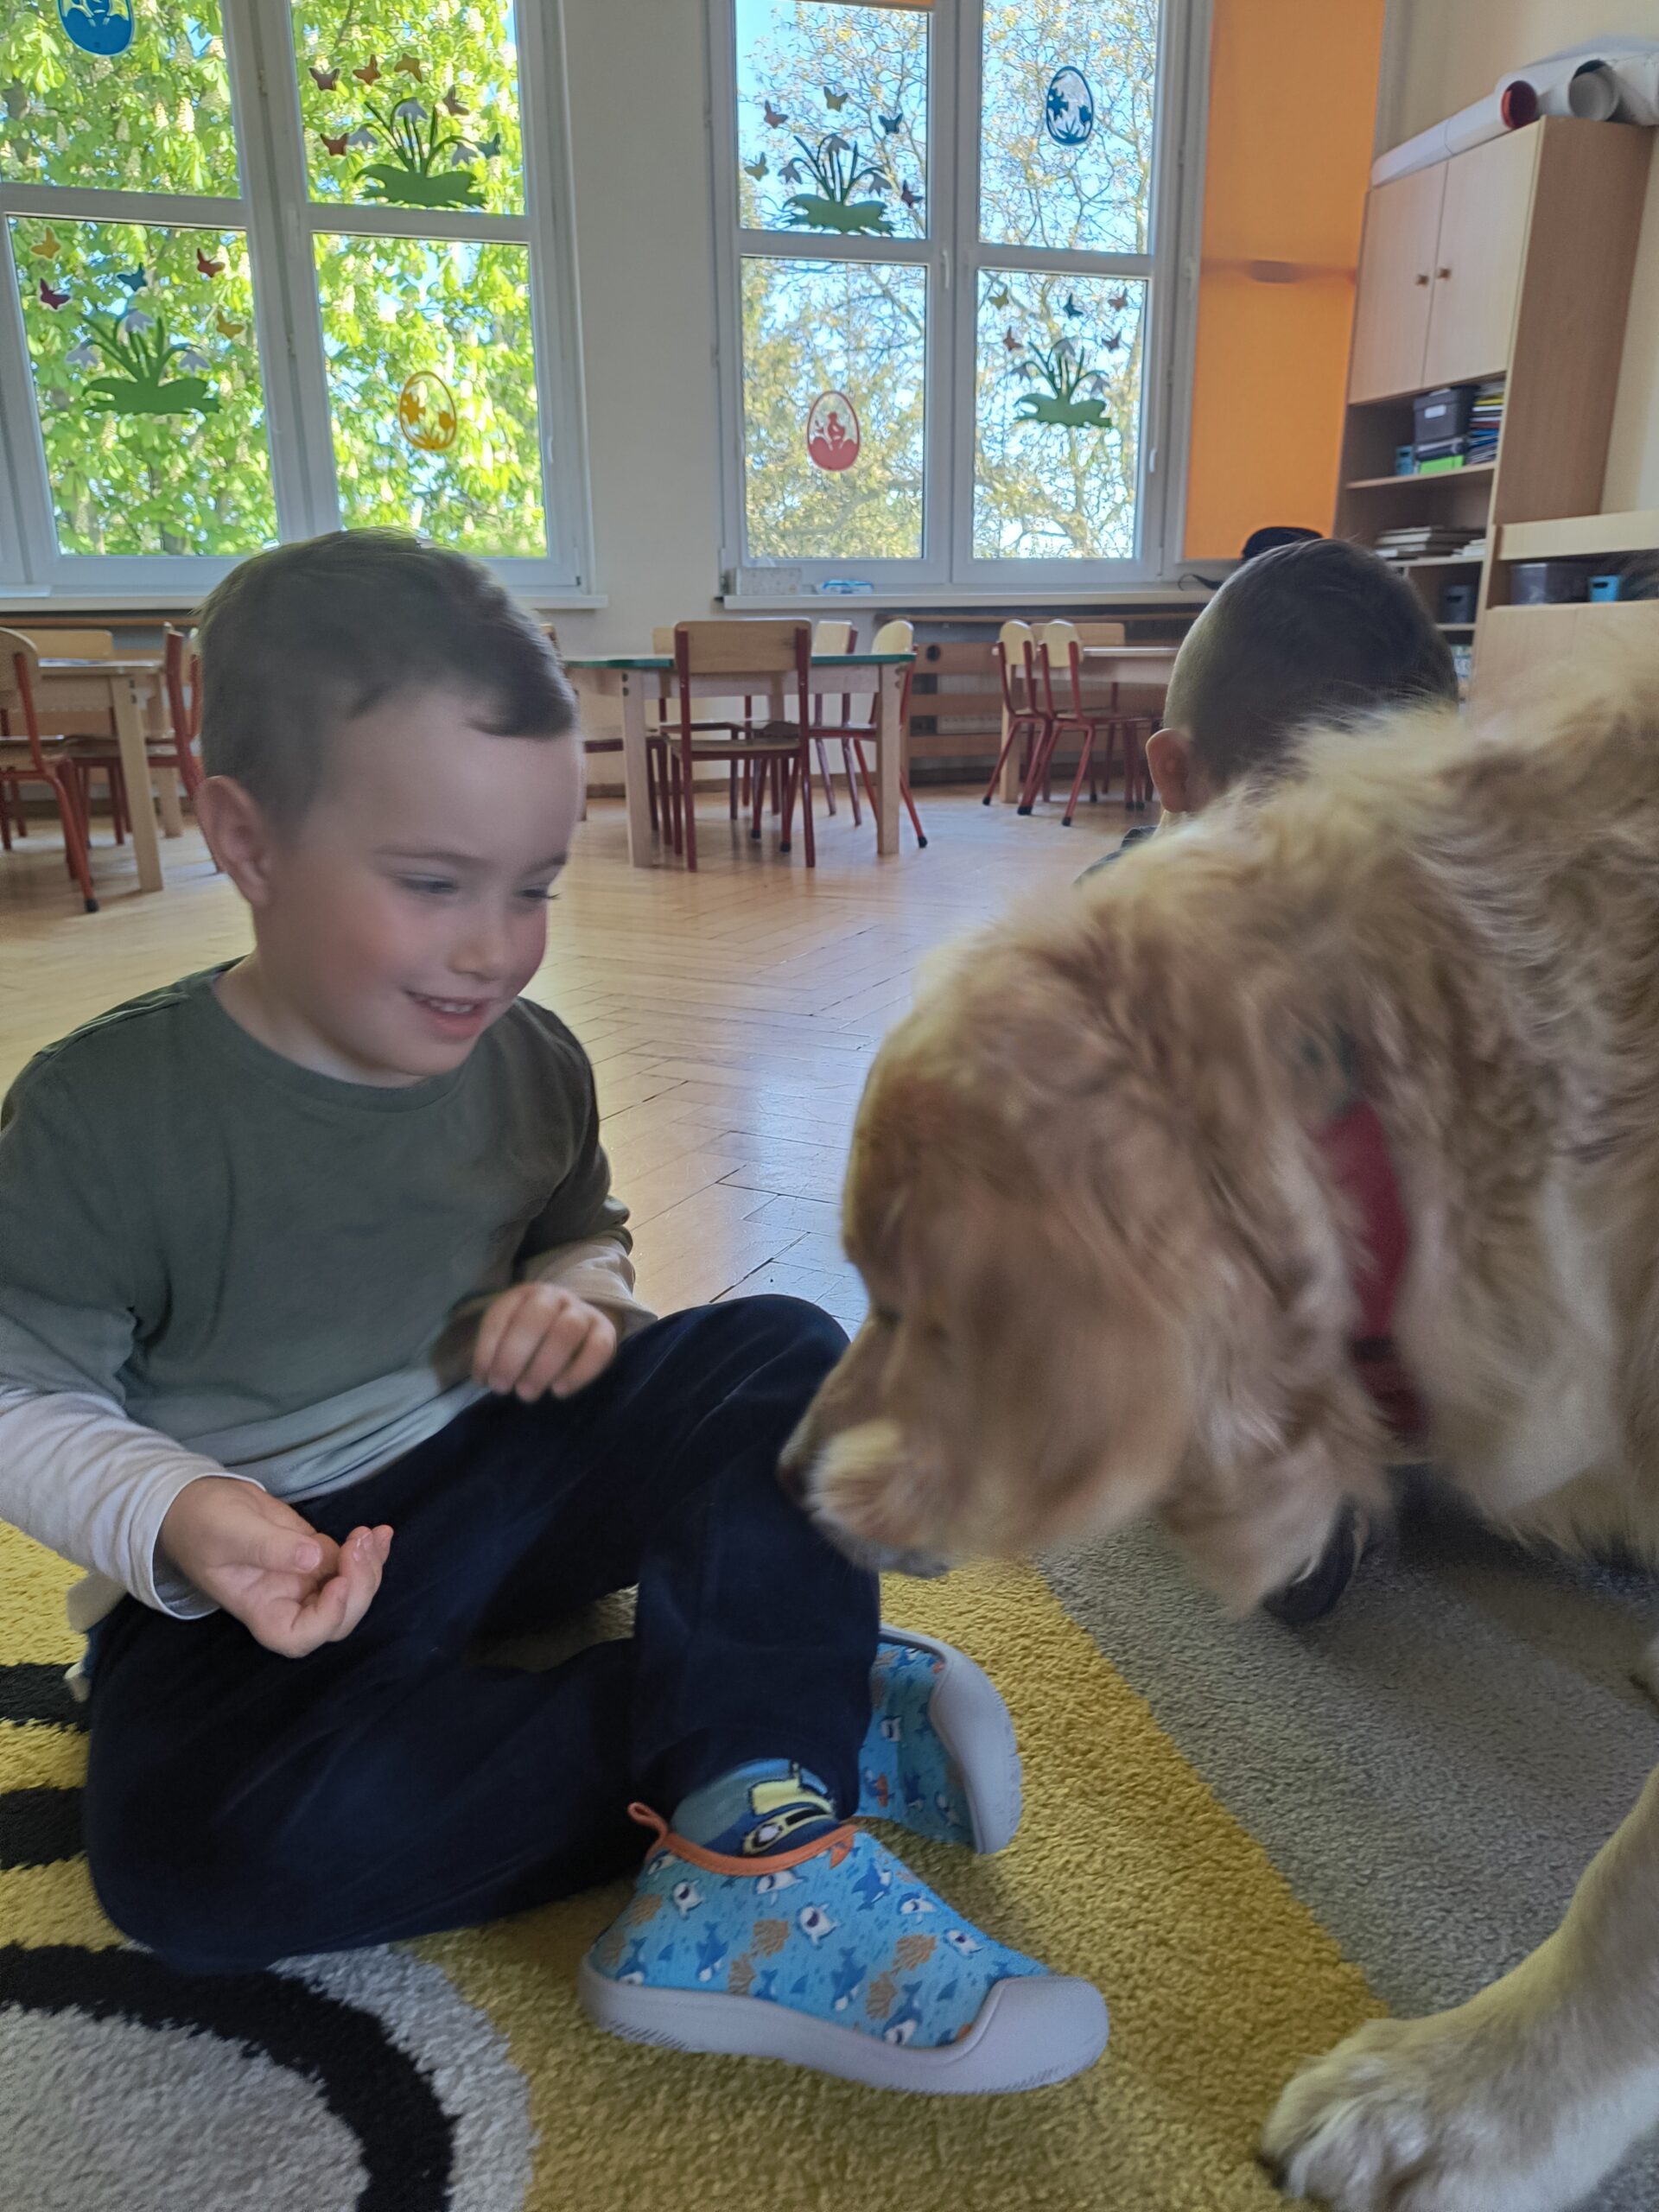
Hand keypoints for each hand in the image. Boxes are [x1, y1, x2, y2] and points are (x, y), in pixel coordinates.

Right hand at [159, 1476, 391, 1658]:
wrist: (199, 1503)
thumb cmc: (203, 1524)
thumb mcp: (230, 1532)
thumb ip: (269, 1547)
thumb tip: (312, 1558)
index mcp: (261, 1610)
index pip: (299, 1637)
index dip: (328, 1618)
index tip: (340, 1580)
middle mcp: (286, 1602)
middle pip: (337, 1619)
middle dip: (359, 1587)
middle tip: (359, 1544)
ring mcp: (304, 1581)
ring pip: (351, 1592)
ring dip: (369, 1567)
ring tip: (370, 1535)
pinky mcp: (316, 1557)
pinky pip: (351, 1563)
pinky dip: (370, 1551)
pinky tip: (381, 1532)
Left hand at [473, 1281, 617, 1399]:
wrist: (579, 1324)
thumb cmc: (535, 1337)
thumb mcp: (510, 1335)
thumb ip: (497, 1353)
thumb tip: (486, 1378)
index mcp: (524, 1294)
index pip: (502, 1315)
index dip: (488, 1349)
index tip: (483, 1379)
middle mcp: (555, 1297)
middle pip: (536, 1318)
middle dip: (514, 1356)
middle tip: (502, 1388)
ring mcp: (583, 1312)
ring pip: (567, 1330)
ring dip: (544, 1365)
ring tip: (527, 1393)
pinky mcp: (606, 1331)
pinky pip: (598, 1348)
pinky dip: (578, 1372)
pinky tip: (558, 1391)